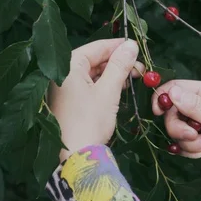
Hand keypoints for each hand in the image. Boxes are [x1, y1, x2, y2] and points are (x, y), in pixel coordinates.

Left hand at [48, 39, 142, 161]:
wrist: (77, 156)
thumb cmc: (91, 120)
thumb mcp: (109, 90)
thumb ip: (120, 65)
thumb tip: (131, 44)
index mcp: (68, 66)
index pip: (96, 47)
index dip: (118, 46)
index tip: (137, 46)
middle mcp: (62, 73)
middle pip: (93, 59)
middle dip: (117, 61)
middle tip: (139, 66)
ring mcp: (63, 88)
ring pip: (92, 73)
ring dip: (112, 73)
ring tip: (133, 76)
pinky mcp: (68, 101)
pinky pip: (87, 85)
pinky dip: (103, 84)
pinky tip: (119, 86)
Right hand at [152, 80, 200, 187]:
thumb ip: (197, 108)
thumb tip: (171, 91)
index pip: (176, 88)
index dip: (163, 98)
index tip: (158, 113)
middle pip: (172, 113)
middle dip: (180, 129)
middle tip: (195, 137)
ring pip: (178, 134)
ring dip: (191, 145)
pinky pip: (185, 148)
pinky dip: (196, 154)